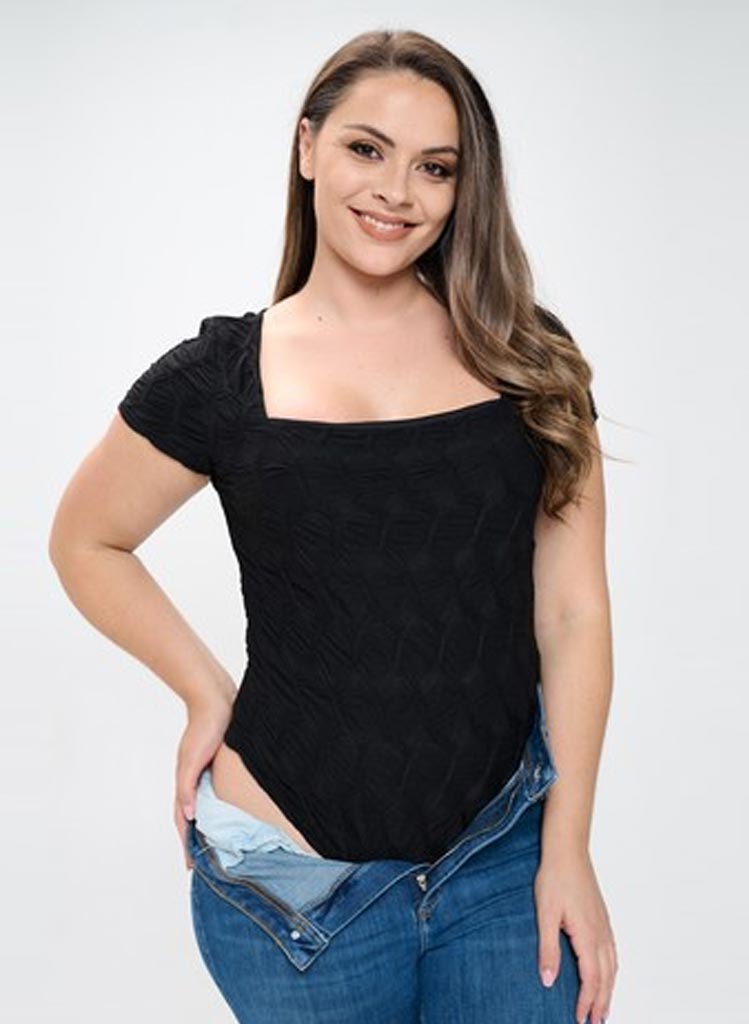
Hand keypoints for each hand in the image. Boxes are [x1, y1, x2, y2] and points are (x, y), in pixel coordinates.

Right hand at [173, 694, 234, 869]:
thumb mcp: (193, 759)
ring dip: (212, 825)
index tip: (191, 866)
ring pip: (208, 806)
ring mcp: (208, 772)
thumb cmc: (205, 726)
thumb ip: (187, 786)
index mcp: (187, 782)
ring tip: (221, 845)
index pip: (184, 821)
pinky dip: (223, 807)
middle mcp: (196, 780)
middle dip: (198, 840)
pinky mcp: (220, 764)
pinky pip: (221, 792)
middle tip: (207, 864)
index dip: (187, 844)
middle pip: (195, 817)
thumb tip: (188, 815)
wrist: (216, 698)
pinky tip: (234, 813)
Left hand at [534, 846, 617, 1023]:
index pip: (591, 979)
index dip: (587, 1002)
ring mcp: (605, 925)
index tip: (581, 1019)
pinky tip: (606, 974)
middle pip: (606, 977)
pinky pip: (612, 952)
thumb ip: (548, 949)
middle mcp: (601, 933)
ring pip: (612, 966)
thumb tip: (549, 980)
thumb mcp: (545, 914)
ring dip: (609, 989)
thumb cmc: (555, 878)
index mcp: (587, 935)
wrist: (568, 850)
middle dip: (602, 1003)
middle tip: (597, 1023)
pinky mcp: (603, 918)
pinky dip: (611, 971)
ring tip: (603, 1007)